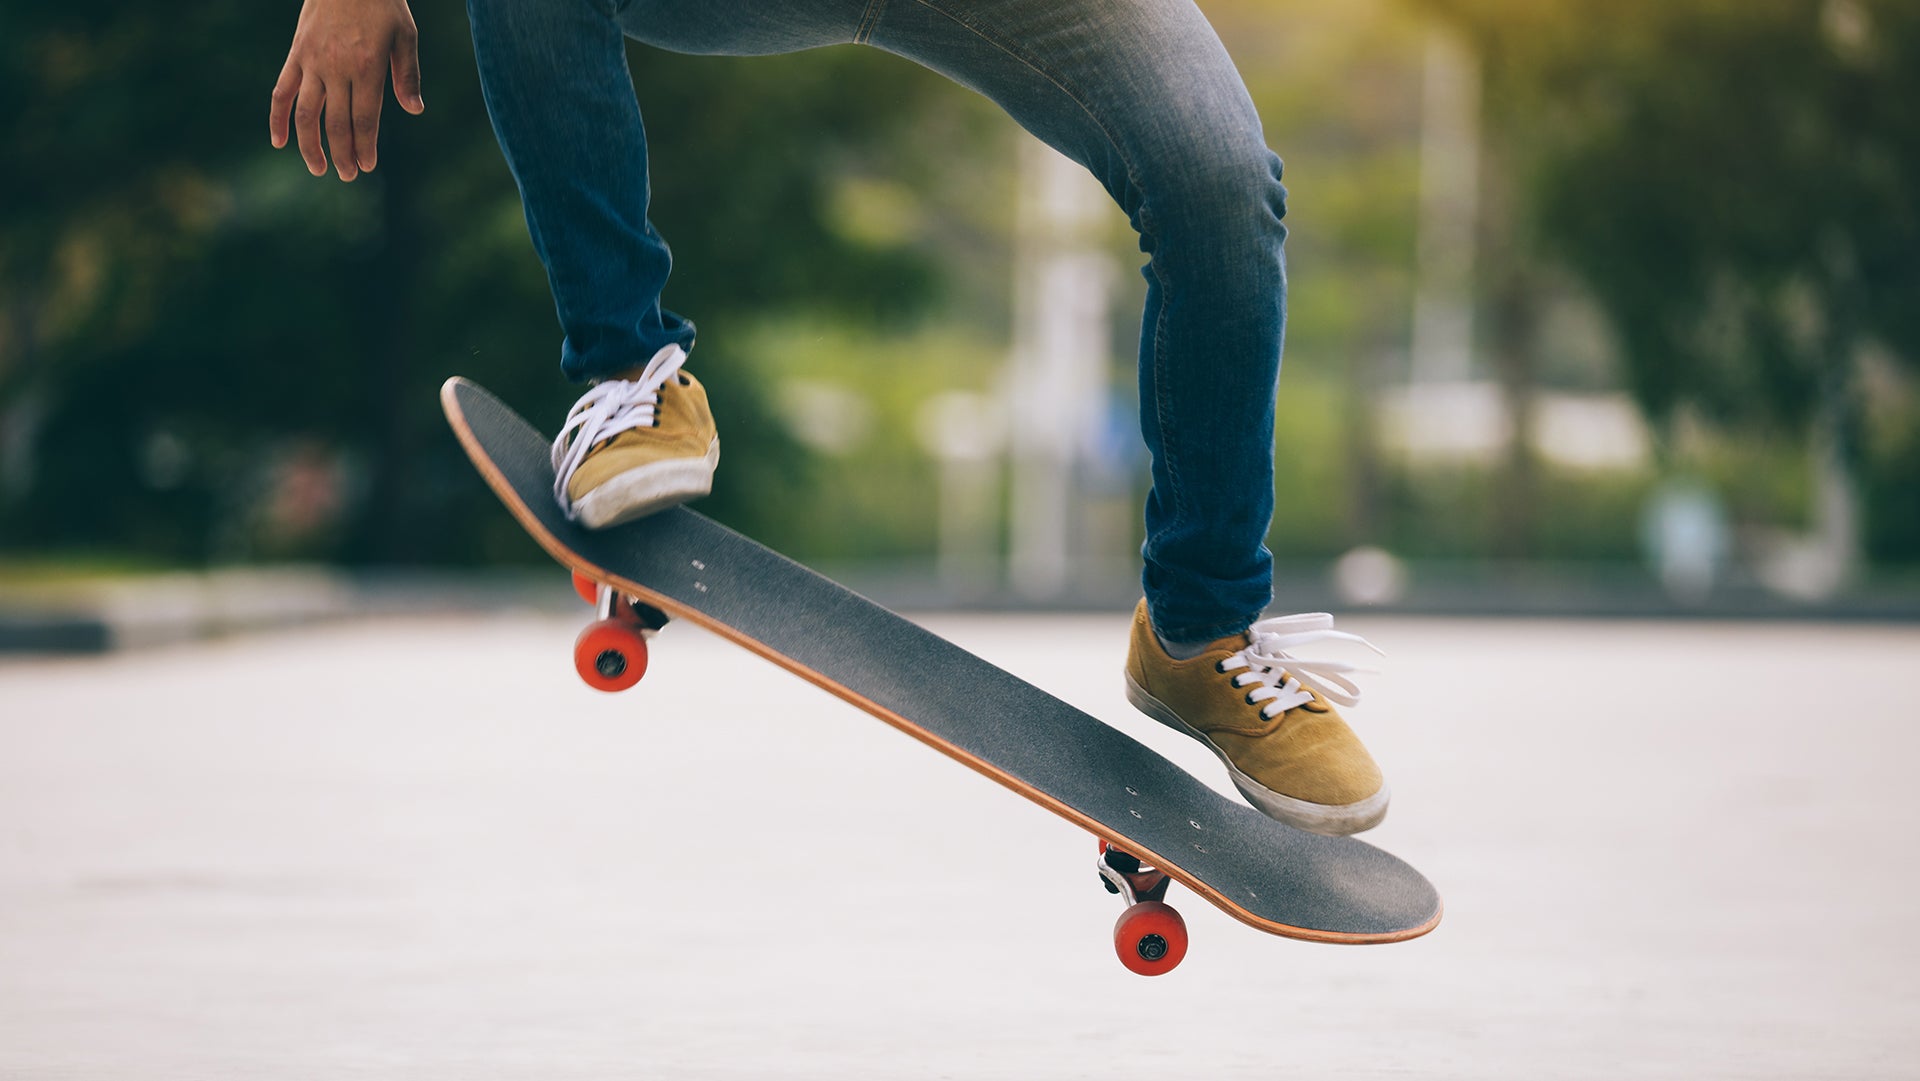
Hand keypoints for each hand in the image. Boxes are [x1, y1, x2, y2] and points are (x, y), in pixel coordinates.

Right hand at [270, 0, 424, 180]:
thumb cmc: (382, 3)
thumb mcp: (405, 35)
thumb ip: (408, 75)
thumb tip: (414, 110)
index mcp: (367, 67)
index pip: (365, 119)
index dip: (365, 146)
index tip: (368, 166)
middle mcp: (337, 68)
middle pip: (336, 123)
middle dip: (343, 154)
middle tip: (349, 175)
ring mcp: (312, 62)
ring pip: (306, 114)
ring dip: (310, 146)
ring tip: (318, 169)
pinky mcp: (296, 55)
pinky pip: (281, 91)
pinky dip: (277, 118)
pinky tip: (278, 142)